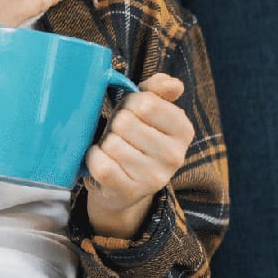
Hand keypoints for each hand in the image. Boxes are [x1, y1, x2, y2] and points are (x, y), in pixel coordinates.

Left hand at [83, 74, 192, 239]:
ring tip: (114, 149)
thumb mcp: (150, 110)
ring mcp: (153, 177)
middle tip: (121, 134)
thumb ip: (158, 89)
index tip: (131, 112)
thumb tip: (174, 85)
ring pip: (112, 144)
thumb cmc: (135, 138)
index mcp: (183, 130)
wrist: (125, 186)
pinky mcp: (130, 192)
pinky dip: (94, 158)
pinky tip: (103, 160)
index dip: (130, 103)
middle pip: (125, 122)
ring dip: (105, 143)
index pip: (146, 103)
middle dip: (116, 124)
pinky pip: (100, 164)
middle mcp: (174, 156)